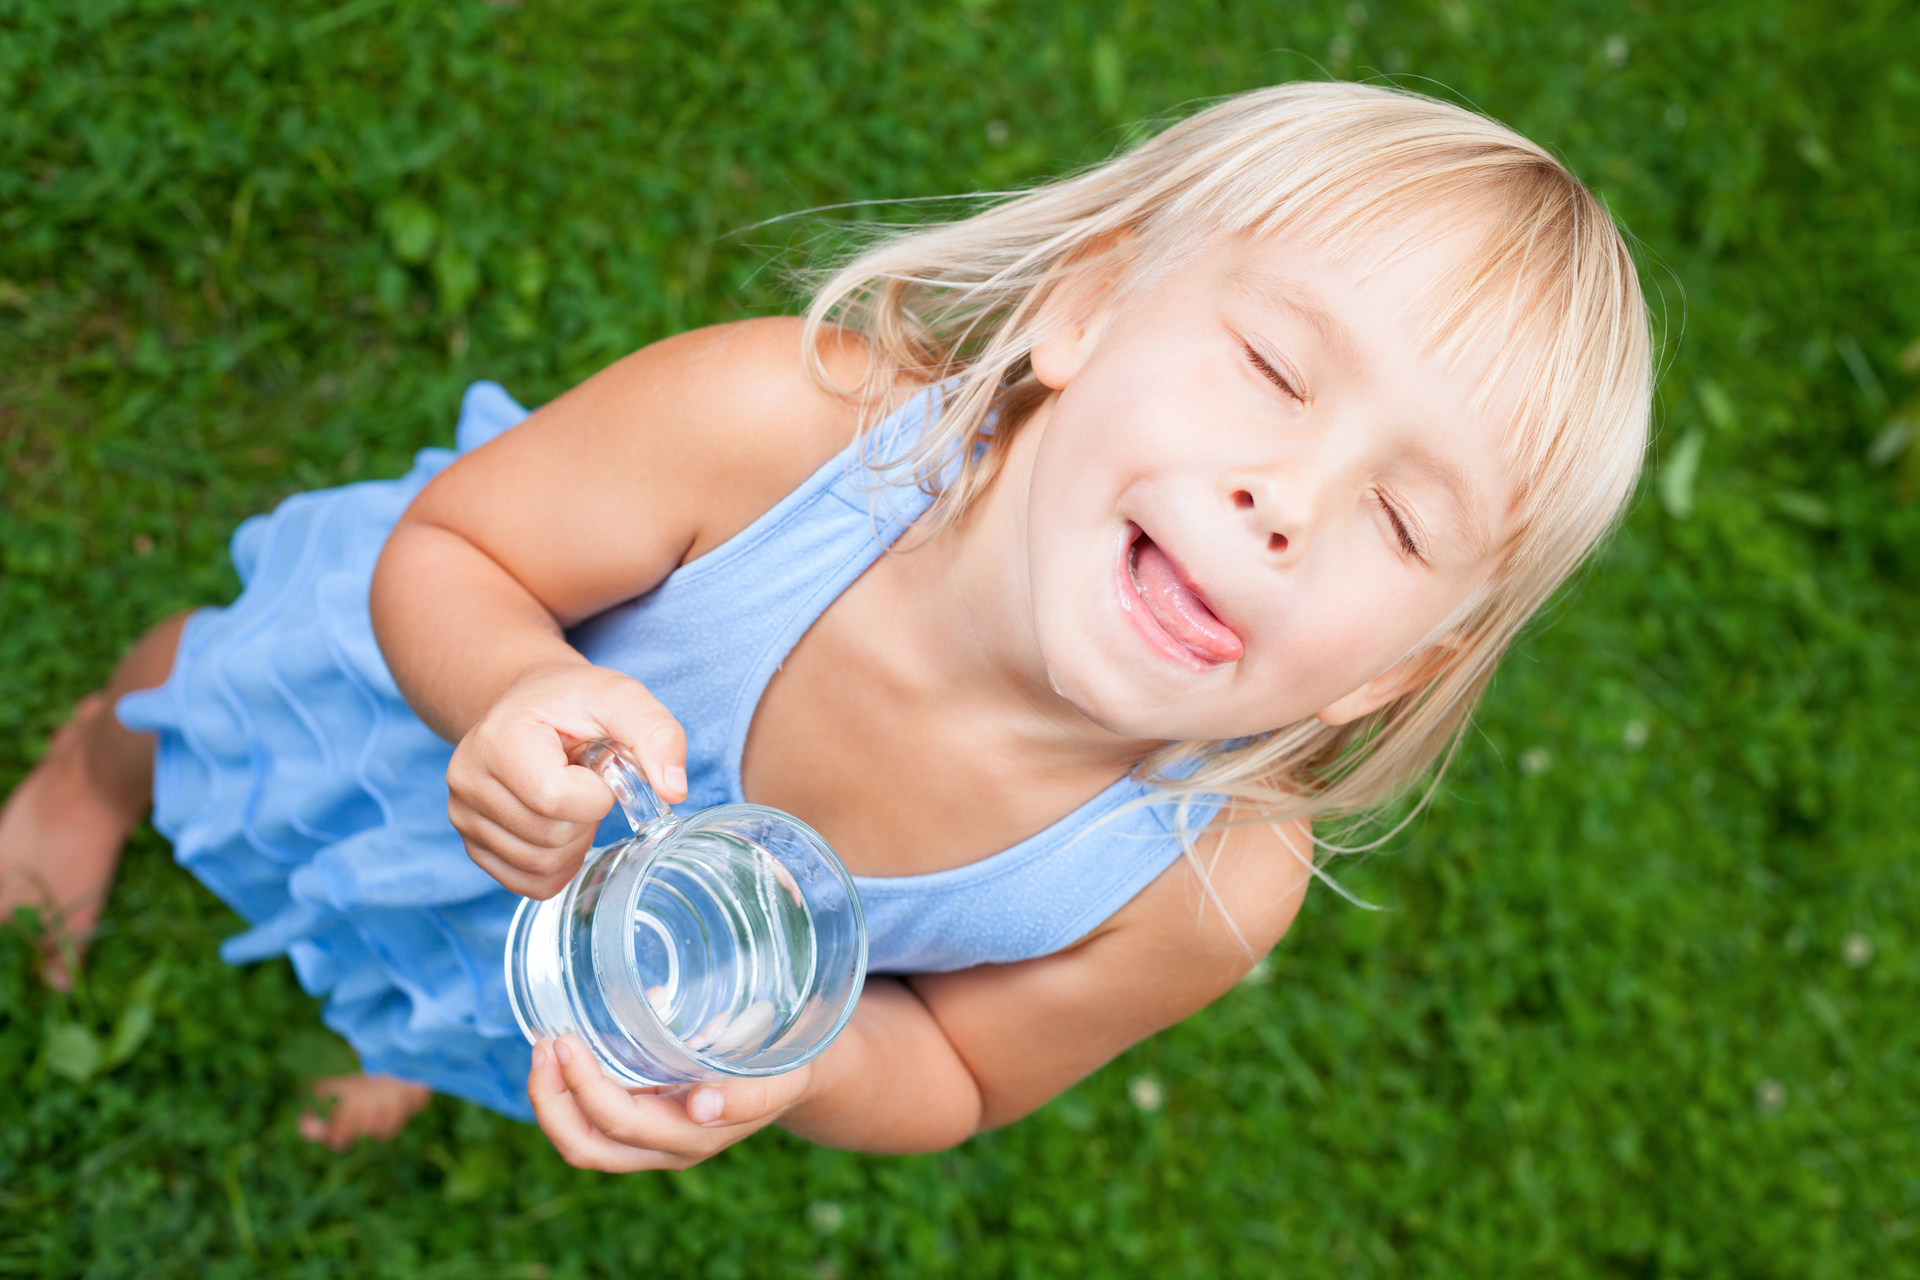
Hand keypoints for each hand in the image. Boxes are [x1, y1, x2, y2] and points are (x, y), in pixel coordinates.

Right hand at [447, 662, 687, 898]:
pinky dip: (558, 865)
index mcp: (499, 739)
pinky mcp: (472, 843)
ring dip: (574, 842)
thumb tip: (674, 790)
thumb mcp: (621, 698)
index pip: (556, 799)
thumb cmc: (575, 702)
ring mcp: (463, 816)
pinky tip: (560, 826)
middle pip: (549, 837)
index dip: (596, 794)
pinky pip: (529, 883)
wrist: (530, 704)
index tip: (597, 767)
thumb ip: (656, 734)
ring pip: (540, 866)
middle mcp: (467, 779)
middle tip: (583, 780)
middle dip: (586, 817)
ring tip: (570, 799)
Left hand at [528, 1035, 813, 1170]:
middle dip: (551, 1102)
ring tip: (544, 1047)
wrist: (796, 1073)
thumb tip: (702, 1106)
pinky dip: (568, 1090)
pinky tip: (565, 1051)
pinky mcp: (644, 1119)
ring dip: (552, 1098)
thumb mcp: (782, 1077)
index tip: (567, 1042)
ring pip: (582, 1141)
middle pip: (586, 1148)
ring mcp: (651, 1138)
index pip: (620, 1125)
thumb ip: (749, 1096)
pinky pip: (591, 1121)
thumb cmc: (787, 1066)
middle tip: (543, 1046)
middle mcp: (665, 1147)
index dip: (584, 1088)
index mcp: (694, 1137)